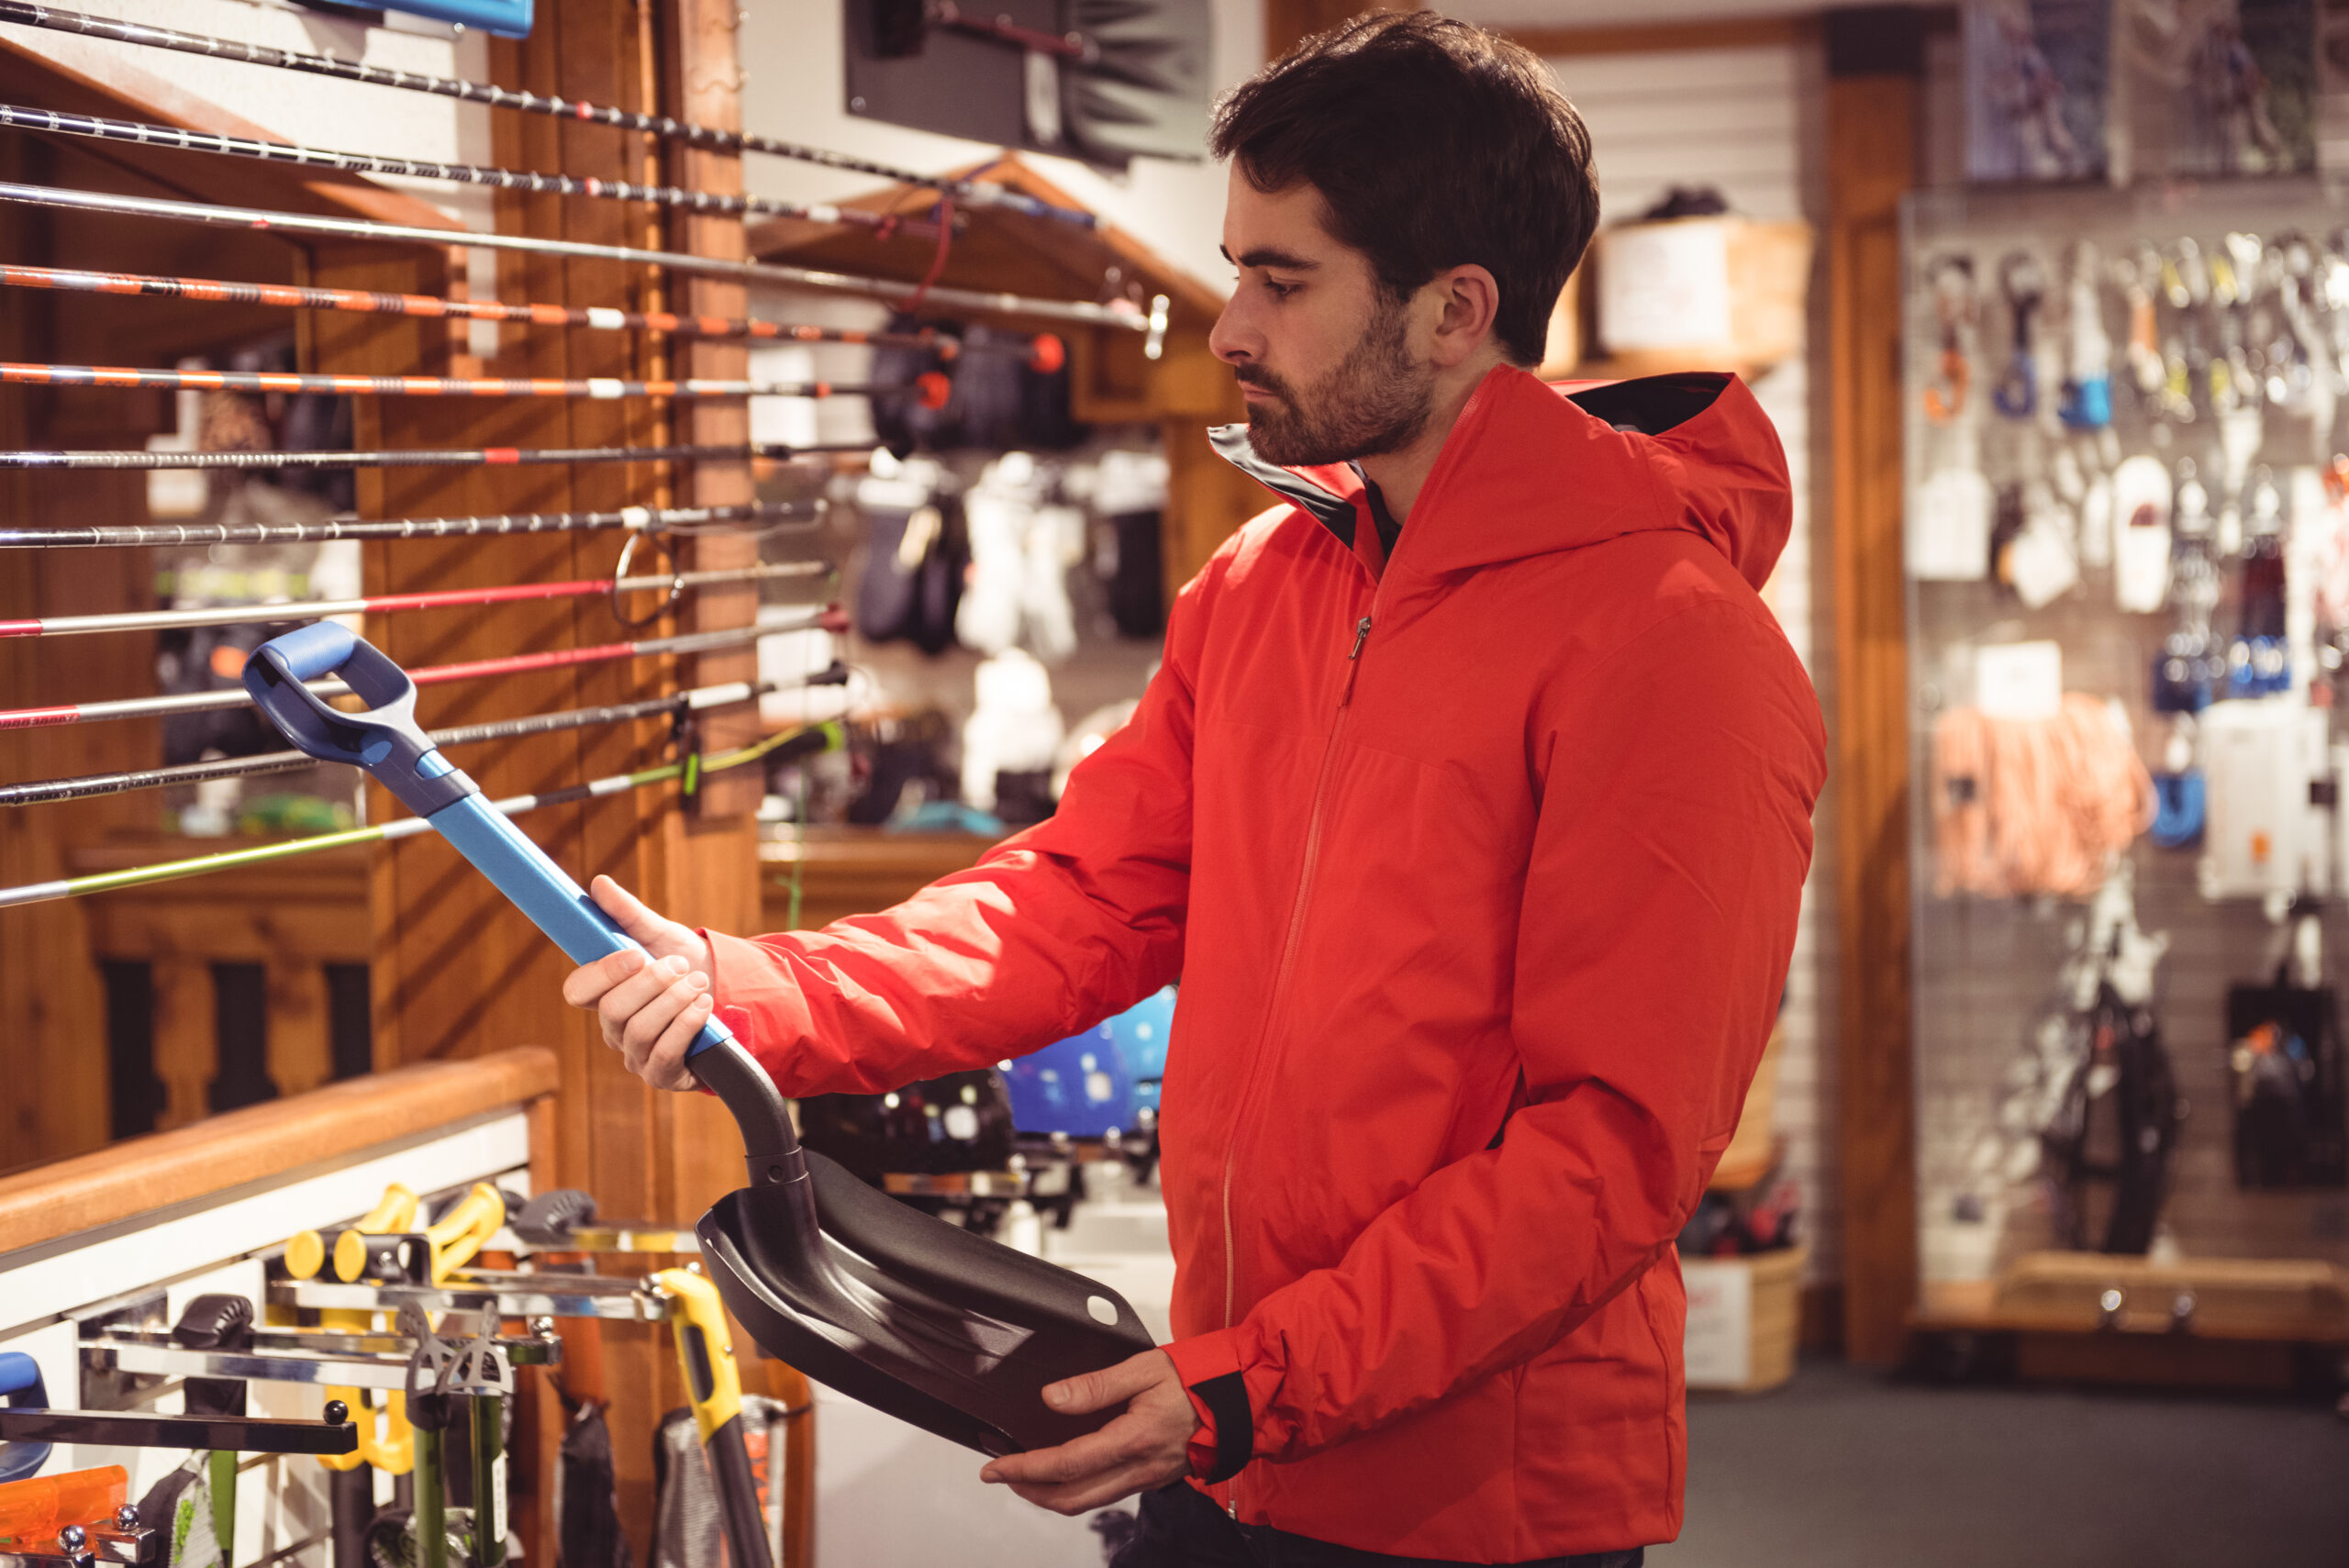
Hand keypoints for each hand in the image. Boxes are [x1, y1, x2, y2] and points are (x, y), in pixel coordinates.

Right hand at [559, 876, 715, 1090]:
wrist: (729, 992)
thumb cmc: (685, 963)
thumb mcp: (661, 935)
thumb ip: (628, 913)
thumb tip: (599, 884)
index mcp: (604, 995)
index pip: (577, 991)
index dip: (602, 974)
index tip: (635, 954)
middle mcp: (614, 1028)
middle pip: (612, 1011)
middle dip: (651, 985)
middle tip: (680, 966)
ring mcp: (637, 1055)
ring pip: (639, 1032)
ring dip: (673, 1003)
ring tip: (698, 983)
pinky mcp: (663, 1074)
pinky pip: (665, 1055)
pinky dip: (686, 1026)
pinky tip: (704, 1007)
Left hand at [978, 1349, 1199, 1514]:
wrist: (1240, 1399)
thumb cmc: (1198, 1380)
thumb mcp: (1144, 1368)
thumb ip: (1095, 1385)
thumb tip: (1053, 1398)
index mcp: (1134, 1439)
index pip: (1065, 1464)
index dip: (1024, 1468)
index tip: (996, 1465)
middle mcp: (1139, 1469)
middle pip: (1070, 1498)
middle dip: (1028, 1490)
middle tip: (1000, 1474)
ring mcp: (1146, 1479)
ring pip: (1086, 1503)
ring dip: (1048, 1495)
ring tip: (1024, 1476)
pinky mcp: (1151, 1479)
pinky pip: (1104, 1495)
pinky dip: (1073, 1490)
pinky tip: (1063, 1473)